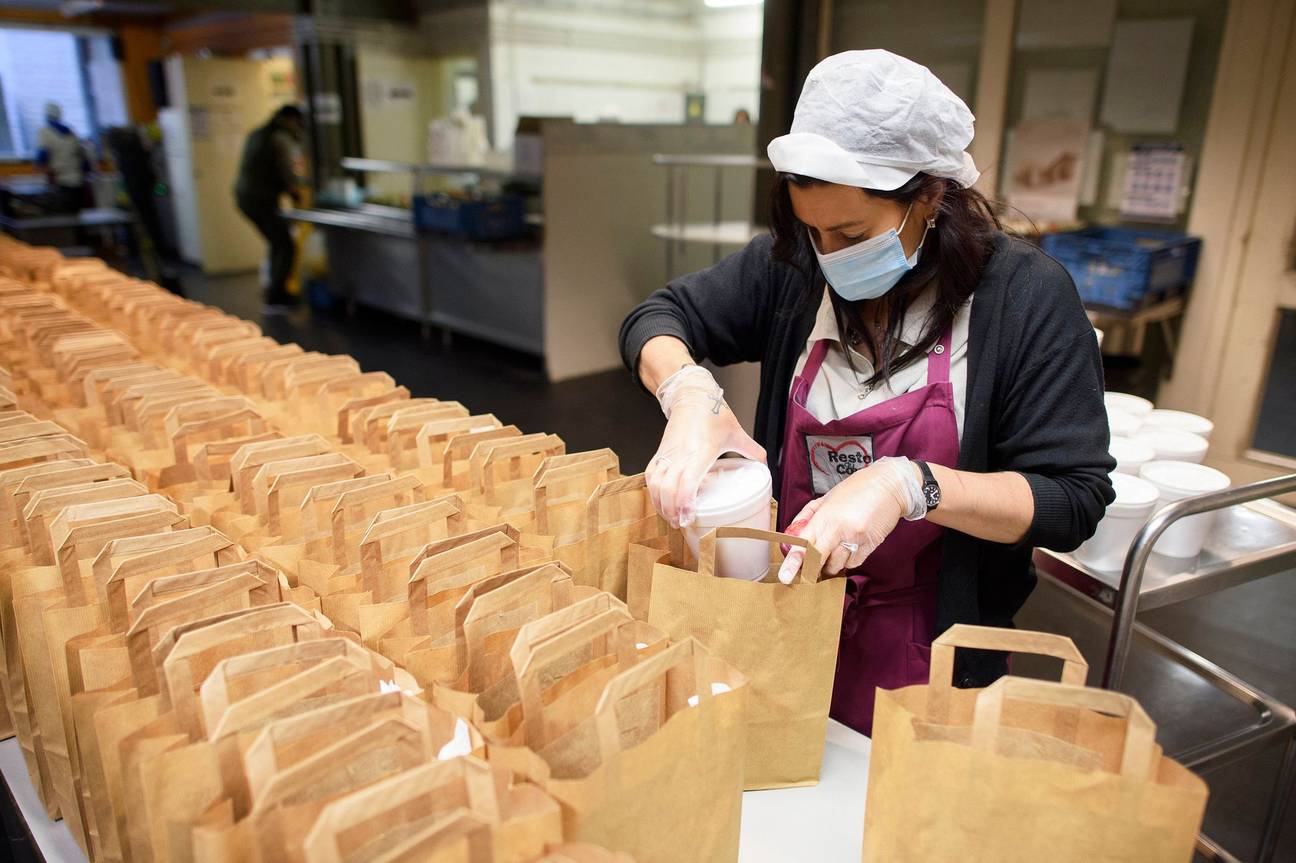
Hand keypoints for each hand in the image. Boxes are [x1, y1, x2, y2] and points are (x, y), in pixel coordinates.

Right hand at [646, 366, 764, 528]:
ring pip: (656, 483)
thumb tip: (766, 468)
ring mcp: (668, 453)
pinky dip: (652, 491)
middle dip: (671, 510)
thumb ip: (753, 451)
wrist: (692, 395)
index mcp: (701, 450)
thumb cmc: (714, 413)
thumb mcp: (737, 432)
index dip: (685, 500)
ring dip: (660, 503)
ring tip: (671, 517)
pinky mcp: (660, 452)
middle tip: (681, 524)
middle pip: (668, 487)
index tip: (689, 516)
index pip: (687, 479)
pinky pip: (651, 475)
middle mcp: (681, 453)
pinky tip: (660, 502)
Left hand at [778, 456, 923, 582]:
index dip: (794, 561)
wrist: (889, 486)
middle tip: (807, 573)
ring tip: (833, 551)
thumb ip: (808, 516)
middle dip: (811, 570)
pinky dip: (847, 561)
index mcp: (826, 515)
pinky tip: (848, 550)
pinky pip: (854, 563)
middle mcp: (841, 529)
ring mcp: (857, 538)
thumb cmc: (856, 489)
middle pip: (819, 559)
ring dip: (831, 564)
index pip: (805, 543)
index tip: (785, 575)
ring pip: (837, 565)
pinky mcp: (871, 545)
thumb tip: (794, 534)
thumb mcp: (827, 498)